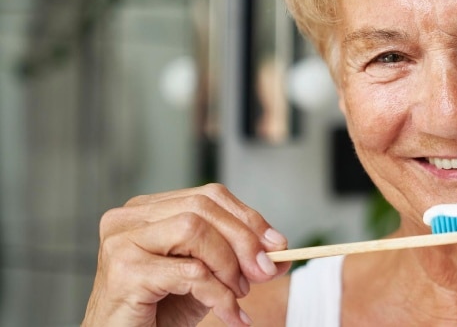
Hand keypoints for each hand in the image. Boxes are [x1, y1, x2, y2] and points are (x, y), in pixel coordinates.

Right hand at [82, 183, 290, 325]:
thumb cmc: (159, 311)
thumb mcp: (208, 277)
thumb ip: (240, 258)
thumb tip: (281, 251)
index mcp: (147, 210)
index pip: (209, 195)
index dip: (248, 218)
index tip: (277, 245)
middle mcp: (129, 218)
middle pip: (203, 208)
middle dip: (244, 240)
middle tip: (265, 273)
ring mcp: (122, 242)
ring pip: (194, 230)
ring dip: (228, 265)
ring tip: (238, 294)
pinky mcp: (124, 272)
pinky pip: (189, 272)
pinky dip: (219, 295)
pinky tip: (230, 315)